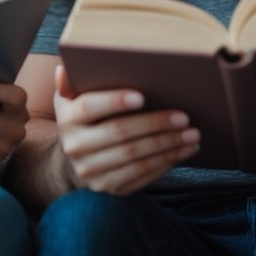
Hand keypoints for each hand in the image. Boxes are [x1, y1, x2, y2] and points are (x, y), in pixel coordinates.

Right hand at [53, 65, 198, 195]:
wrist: (78, 158)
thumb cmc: (84, 117)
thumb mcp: (72, 98)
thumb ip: (71, 83)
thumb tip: (63, 68)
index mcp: (67, 118)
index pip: (90, 107)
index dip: (115, 101)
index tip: (142, 96)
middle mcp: (74, 147)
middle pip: (119, 133)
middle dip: (154, 124)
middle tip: (184, 117)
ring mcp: (90, 171)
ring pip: (134, 157)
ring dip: (167, 145)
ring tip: (192, 135)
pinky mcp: (108, 187)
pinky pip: (141, 175)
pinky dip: (166, 162)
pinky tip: (183, 151)